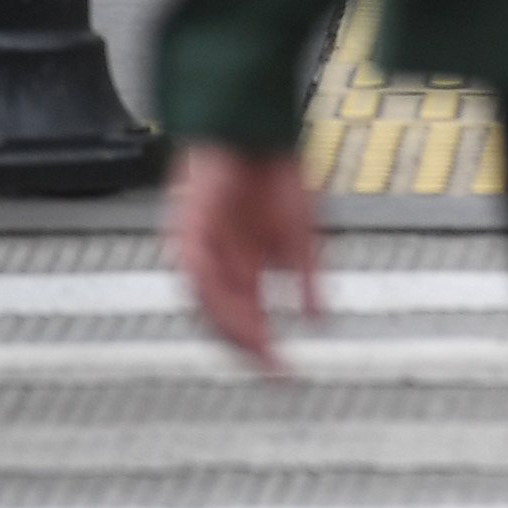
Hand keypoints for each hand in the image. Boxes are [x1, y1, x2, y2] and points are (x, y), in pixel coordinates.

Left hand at [170, 142, 319, 374]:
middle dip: (247, 349)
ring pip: (206, 306)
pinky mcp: (186, 233)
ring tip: (257, 346)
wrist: (256, 135)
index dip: (265, 348)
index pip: (248, 320)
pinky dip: (214, 295)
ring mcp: (199, 253)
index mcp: (241, 270)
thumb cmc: (275, 177)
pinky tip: (236, 309)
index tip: (288, 372)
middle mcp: (216, 268)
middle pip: (223, 322)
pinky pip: (195, 275)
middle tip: (271, 370)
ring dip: (231, 328)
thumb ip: (307, 280)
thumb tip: (321, 320)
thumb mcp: (302, 237)